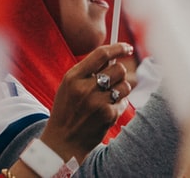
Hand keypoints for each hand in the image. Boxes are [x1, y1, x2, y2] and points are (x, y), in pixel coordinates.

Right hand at [35, 42, 133, 165]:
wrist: (61, 143)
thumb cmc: (67, 111)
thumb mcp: (69, 87)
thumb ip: (87, 71)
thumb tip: (113, 56)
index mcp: (73, 77)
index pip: (102, 54)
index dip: (118, 48)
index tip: (128, 48)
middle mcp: (85, 88)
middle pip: (118, 69)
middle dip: (119, 74)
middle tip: (112, 82)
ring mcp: (97, 102)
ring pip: (125, 85)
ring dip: (121, 90)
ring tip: (108, 99)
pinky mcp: (107, 115)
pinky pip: (123, 102)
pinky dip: (118, 106)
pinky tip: (106, 113)